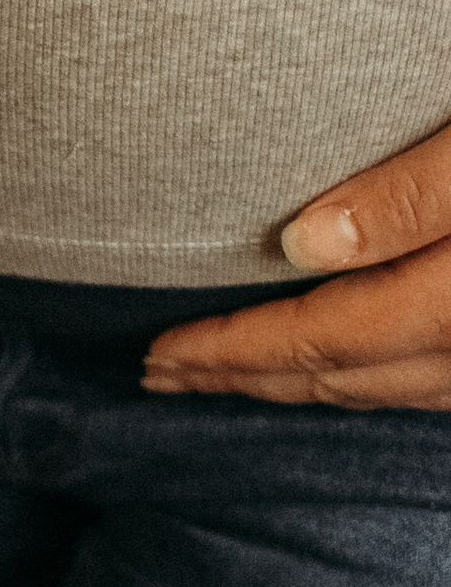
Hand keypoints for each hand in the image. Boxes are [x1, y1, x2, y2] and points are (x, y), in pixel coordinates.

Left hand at [143, 121, 450, 406]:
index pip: (319, 338)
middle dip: (247, 376)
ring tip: (234, 373)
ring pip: (386, 388)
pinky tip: (342, 361)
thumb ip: (408, 197)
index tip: (161, 352)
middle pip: (342, 377)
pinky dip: (365, 374)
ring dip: (303, 382)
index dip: (233, 349)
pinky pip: (425, 381)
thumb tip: (303, 242)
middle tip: (168, 374)